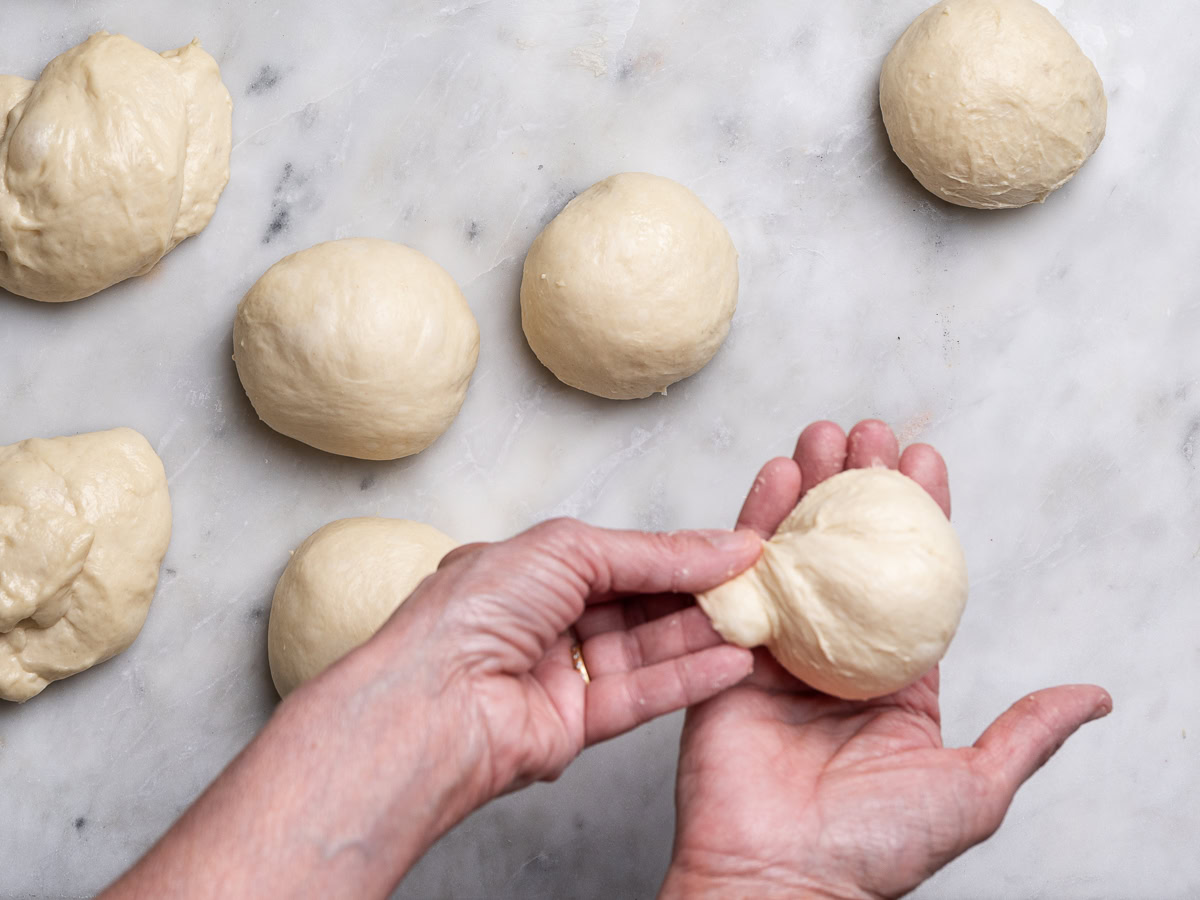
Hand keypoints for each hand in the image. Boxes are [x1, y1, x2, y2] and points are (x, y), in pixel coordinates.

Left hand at [407, 517, 762, 796]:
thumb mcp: (568, 550)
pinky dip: (688, 680)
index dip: (678, 553)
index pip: (620, 558)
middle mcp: (544, 622)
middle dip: (697, 594)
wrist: (433, 703)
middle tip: (757, 584)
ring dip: (701, 636)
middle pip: (638, 606)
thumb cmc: (473, 612)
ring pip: (646, 652)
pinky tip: (733, 661)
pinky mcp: (574, 727)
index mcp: (530, 572)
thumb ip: (651, 552)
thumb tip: (722, 545)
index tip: (737, 549)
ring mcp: (559, 675)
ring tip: (758, 620)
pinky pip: (641, 699)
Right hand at [660, 420, 1112, 899]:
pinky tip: (774, 478)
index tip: (924, 463)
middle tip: (864, 432)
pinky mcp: (728, 648)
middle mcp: (835, 652)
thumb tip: (1093, 698)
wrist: (779, 875)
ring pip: (795, 549)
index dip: (919, 517)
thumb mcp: (971, 788)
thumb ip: (1026, 734)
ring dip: (807, 488)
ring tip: (820, 435)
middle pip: (848, 550)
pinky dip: (754, 522)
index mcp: (892, 679)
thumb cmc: (873, 846)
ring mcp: (779, 646)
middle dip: (857, 485)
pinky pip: (742, 575)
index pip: (910, 578)